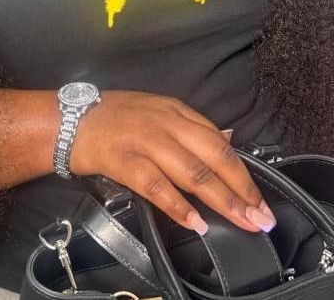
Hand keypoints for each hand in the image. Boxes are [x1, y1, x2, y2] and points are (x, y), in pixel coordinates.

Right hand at [70, 91, 275, 235]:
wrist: (71, 120)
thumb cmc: (116, 116)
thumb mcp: (158, 110)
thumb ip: (193, 126)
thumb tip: (230, 138)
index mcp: (176, 111)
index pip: (220, 143)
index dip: (243, 173)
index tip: (260, 199)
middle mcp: (166, 124)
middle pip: (214, 158)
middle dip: (242, 191)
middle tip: (261, 217)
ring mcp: (146, 142)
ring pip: (193, 173)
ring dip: (222, 201)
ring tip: (242, 222)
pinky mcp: (126, 162)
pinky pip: (158, 187)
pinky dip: (179, 206)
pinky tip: (196, 222)